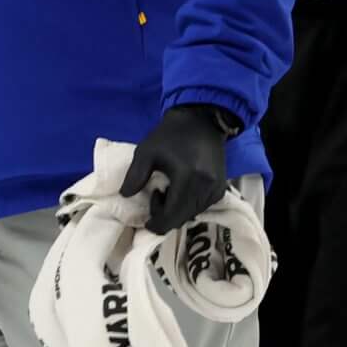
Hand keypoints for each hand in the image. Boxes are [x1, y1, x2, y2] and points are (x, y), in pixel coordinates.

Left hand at [121, 104, 231, 235]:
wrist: (202, 122)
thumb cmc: (170, 136)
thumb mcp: (146, 151)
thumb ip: (135, 175)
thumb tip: (126, 195)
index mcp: (189, 178)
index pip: (172, 215)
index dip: (157, 224)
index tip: (145, 220)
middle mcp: (207, 187)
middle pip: (182, 218)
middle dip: (164, 216)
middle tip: (154, 196)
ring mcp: (217, 189)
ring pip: (192, 215)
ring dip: (175, 211)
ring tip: (166, 190)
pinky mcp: (221, 188)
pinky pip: (201, 207)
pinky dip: (187, 206)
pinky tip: (179, 190)